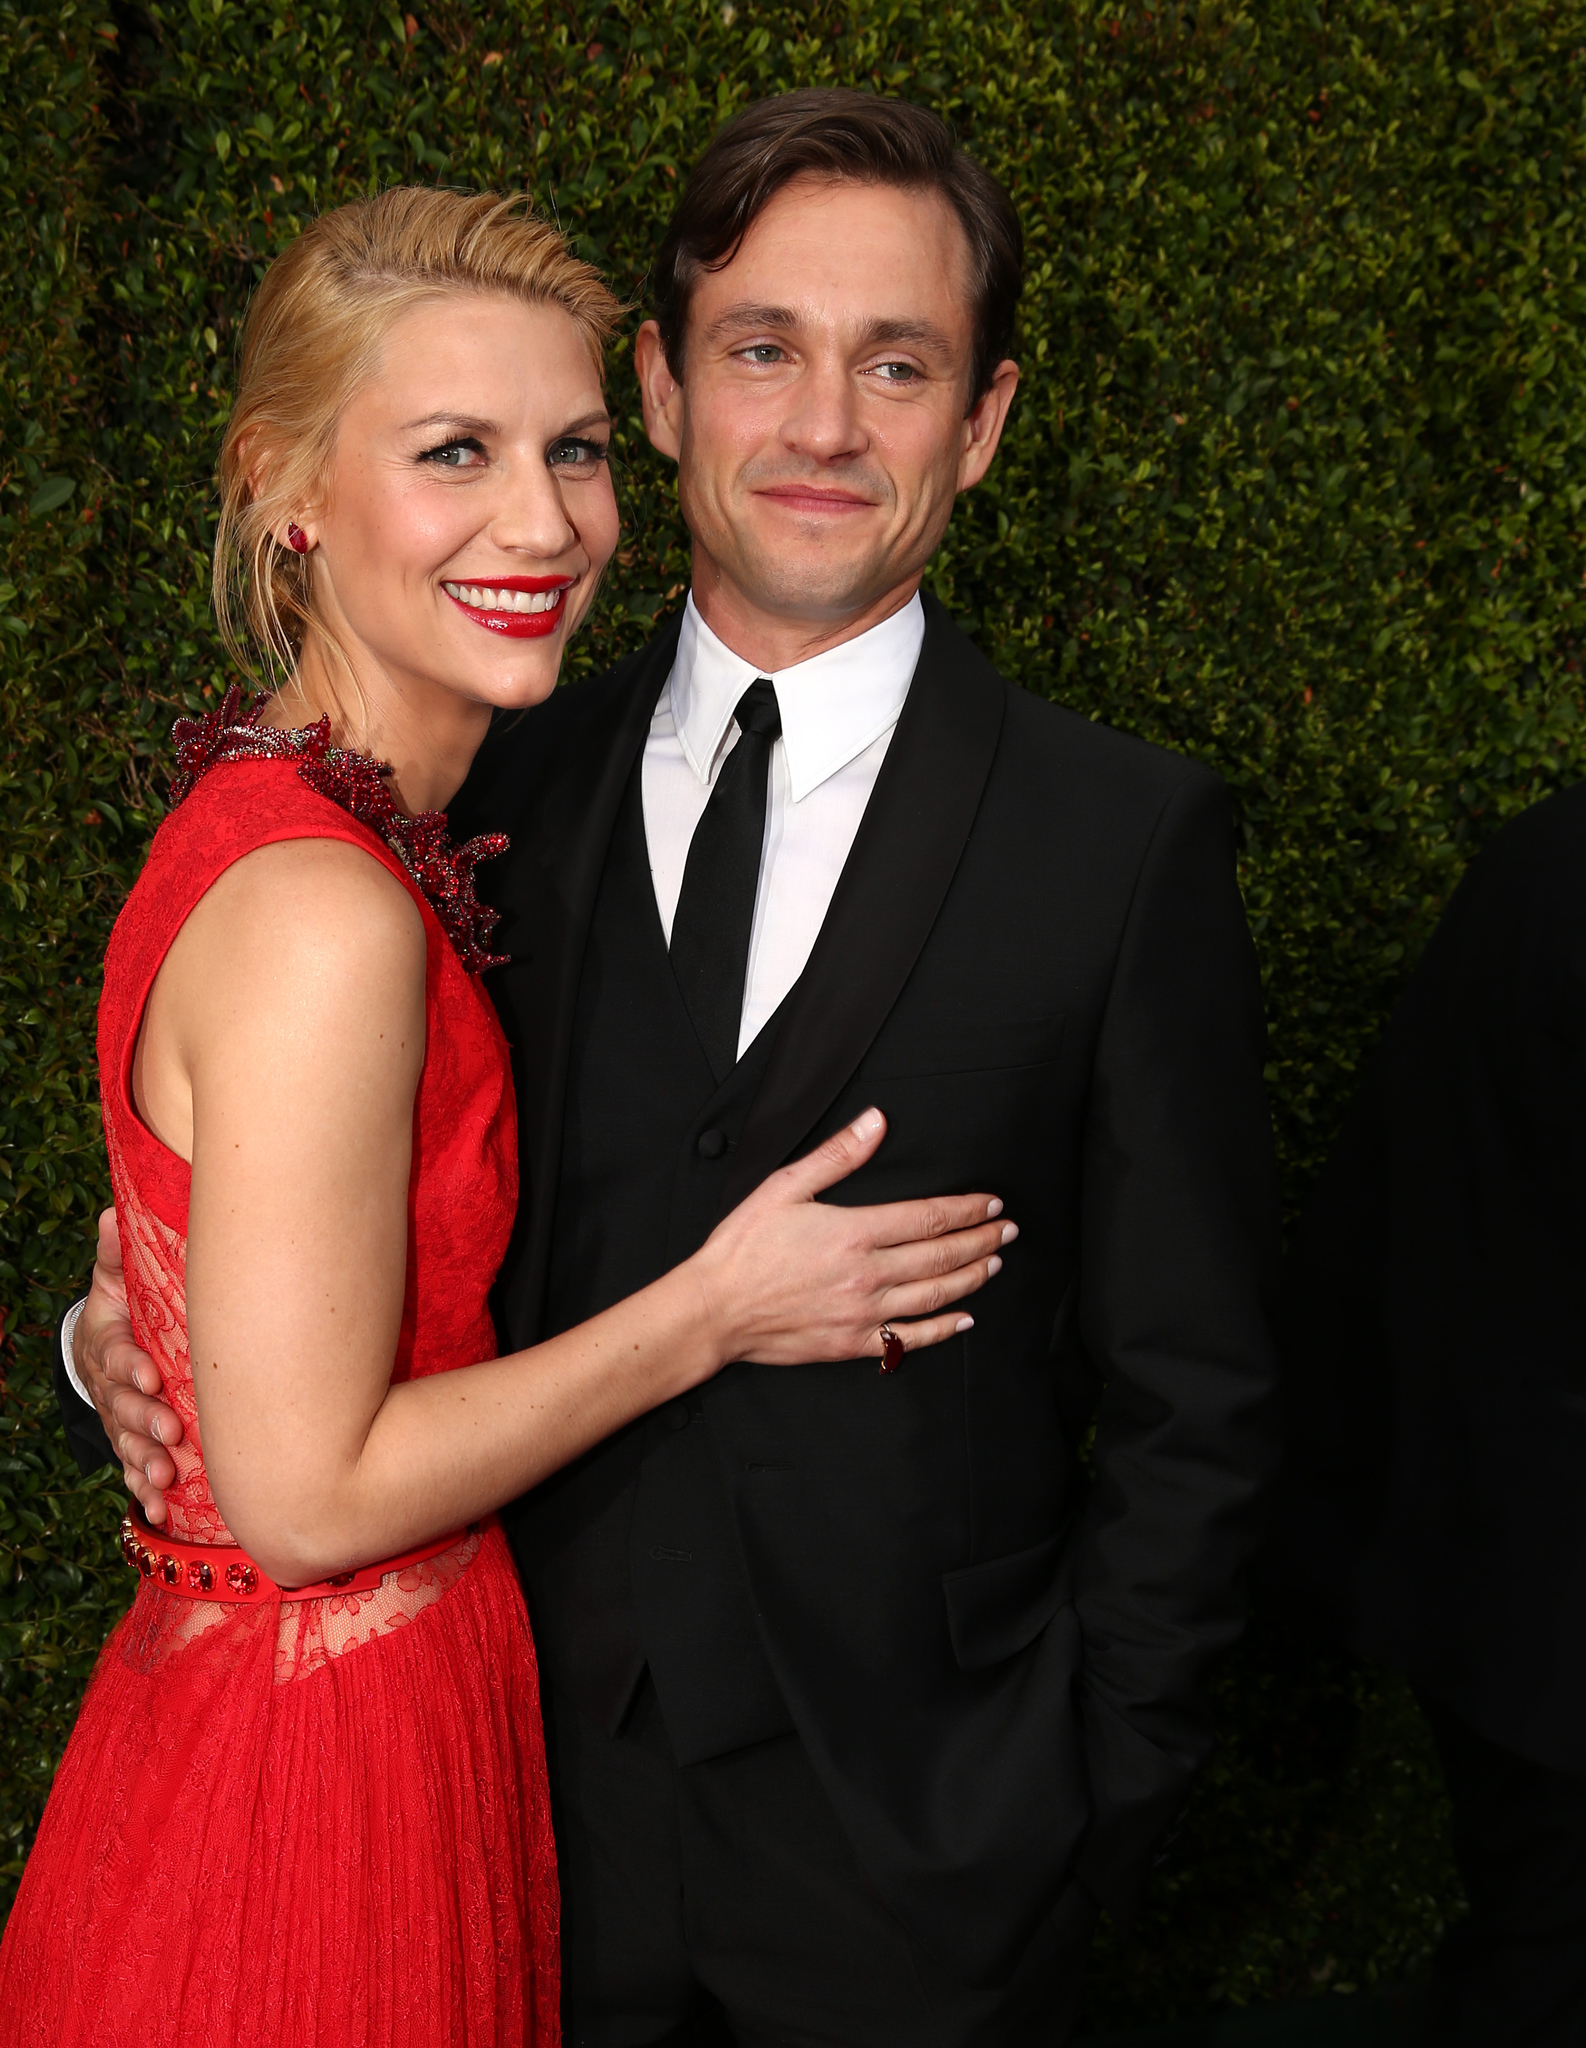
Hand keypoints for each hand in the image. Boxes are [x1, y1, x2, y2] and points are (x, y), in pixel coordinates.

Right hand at [76, 1208, 183, 1526]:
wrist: (106, 1347)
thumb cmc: (125, 1306)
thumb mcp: (115, 1277)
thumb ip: (115, 1253)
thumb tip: (113, 1214)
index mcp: (111, 1345)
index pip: (117, 1356)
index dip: (131, 1367)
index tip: (152, 1375)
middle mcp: (113, 1389)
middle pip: (124, 1408)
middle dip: (145, 1421)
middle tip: (170, 1430)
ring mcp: (122, 1420)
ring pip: (129, 1445)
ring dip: (146, 1462)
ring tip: (167, 1476)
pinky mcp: (133, 1444)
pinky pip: (136, 1472)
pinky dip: (146, 1492)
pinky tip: (162, 1508)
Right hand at [696, 1108, 1015, 1367]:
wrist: (714, 1309)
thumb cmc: (743, 1247)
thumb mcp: (785, 1186)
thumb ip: (837, 1155)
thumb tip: (875, 1122)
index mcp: (854, 1231)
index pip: (928, 1217)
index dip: (967, 1209)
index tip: (990, 1203)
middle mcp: (867, 1274)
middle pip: (941, 1255)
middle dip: (981, 1240)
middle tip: (1008, 1230)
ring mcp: (863, 1312)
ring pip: (934, 1295)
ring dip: (971, 1278)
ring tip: (994, 1264)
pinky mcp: (852, 1342)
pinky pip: (909, 1338)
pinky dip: (942, 1329)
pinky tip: (963, 1318)